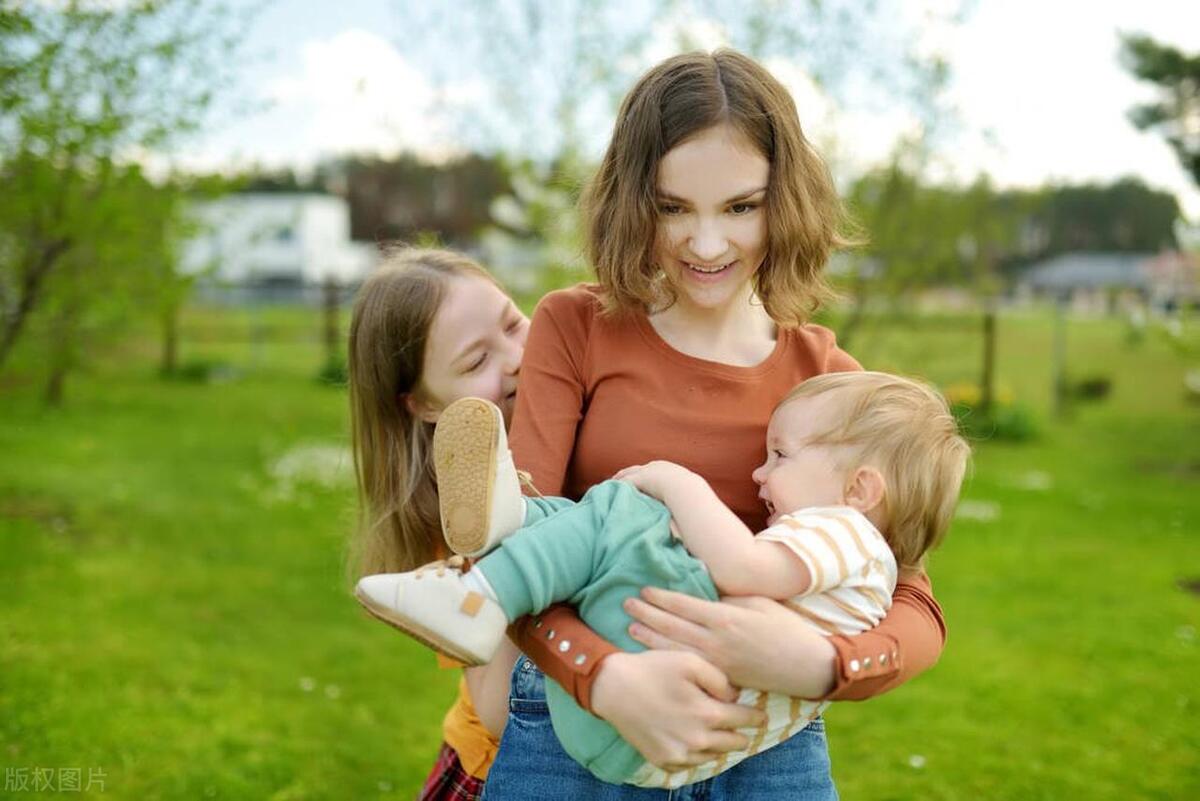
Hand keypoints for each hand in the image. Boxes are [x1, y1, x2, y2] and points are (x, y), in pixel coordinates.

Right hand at [590, 649, 766, 771]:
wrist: (613, 687)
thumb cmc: (653, 668)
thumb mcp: (690, 661)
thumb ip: (719, 678)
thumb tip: (735, 696)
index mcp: (707, 714)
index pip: (744, 720)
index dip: (756, 716)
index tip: (761, 715)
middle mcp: (696, 740)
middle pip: (734, 743)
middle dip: (741, 732)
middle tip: (740, 723)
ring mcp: (679, 754)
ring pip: (715, 755)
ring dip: (720, 743)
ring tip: (719, 730)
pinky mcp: (663, 761)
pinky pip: (692, 763)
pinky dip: (697, 752)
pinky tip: (694, 738)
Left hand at [612, 460, 695, 502]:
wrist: (687, 490)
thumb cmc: (692, 495)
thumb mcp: (688, 493)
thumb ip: (683, 497)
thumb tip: (686, 507)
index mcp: (666, 468)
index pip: (649, 470)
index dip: (641, 474)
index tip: (636, 479)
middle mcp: (654, 466)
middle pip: (635, 469)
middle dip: (626, 474)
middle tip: (616, 479)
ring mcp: (647, 471)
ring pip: (627, 474)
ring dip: (618, 480)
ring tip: (609, 485)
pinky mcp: (641, 479)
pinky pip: (624, 482)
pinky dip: (616, 486)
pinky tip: (608, 491)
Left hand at [624, 588, 836, 698]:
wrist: (804, 665)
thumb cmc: (784, 628)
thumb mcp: (757, 603)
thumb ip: (728, 598)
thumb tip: (703, 590)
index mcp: (724, 618)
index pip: (682, 605)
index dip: (660, 598)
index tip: (643, 590)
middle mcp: (715, 642)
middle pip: (671, 626)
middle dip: (646, 615)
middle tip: (627, 604)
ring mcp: (716, 663)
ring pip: (674, 649)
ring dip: (649, 638)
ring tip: (630, 629)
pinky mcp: (719, 678)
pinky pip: (687, 666)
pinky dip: (667, 659)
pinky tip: (654, 655)